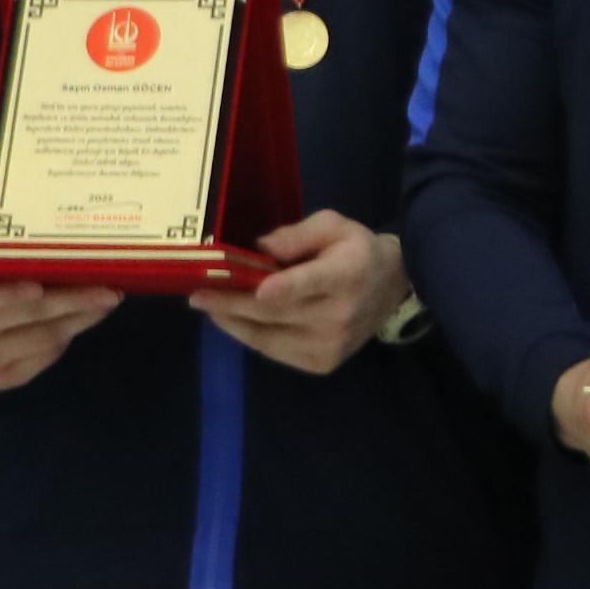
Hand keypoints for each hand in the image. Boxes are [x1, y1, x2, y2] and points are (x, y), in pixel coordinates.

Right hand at [0, 215, 122, 389]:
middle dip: (73, 300)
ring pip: (46, 337)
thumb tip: (32, 216)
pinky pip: (48, 356)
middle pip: (29, 315)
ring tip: (109, 297)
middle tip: (110, 288)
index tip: (37, 288)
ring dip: (82, 316)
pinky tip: (87, 315)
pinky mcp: (1, 377)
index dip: (7, 294)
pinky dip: (72, 333)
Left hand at [190, 209, 411, 375]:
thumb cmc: (356, 250)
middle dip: (231, 303)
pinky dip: (249, 335)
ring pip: (267, 337)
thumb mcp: (333, 225)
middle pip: (275, 312)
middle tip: (198, 294)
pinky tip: (234, 320)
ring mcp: (331, 345)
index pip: (311, 284)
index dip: (283, 289)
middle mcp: (340, 315)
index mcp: (346, 274)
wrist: (391, 288)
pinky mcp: (322, 363)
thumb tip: (260, 246)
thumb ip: (298, 234)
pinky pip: (273, 350)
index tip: (256, 289)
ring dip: (233, 322)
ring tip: (208, 306)